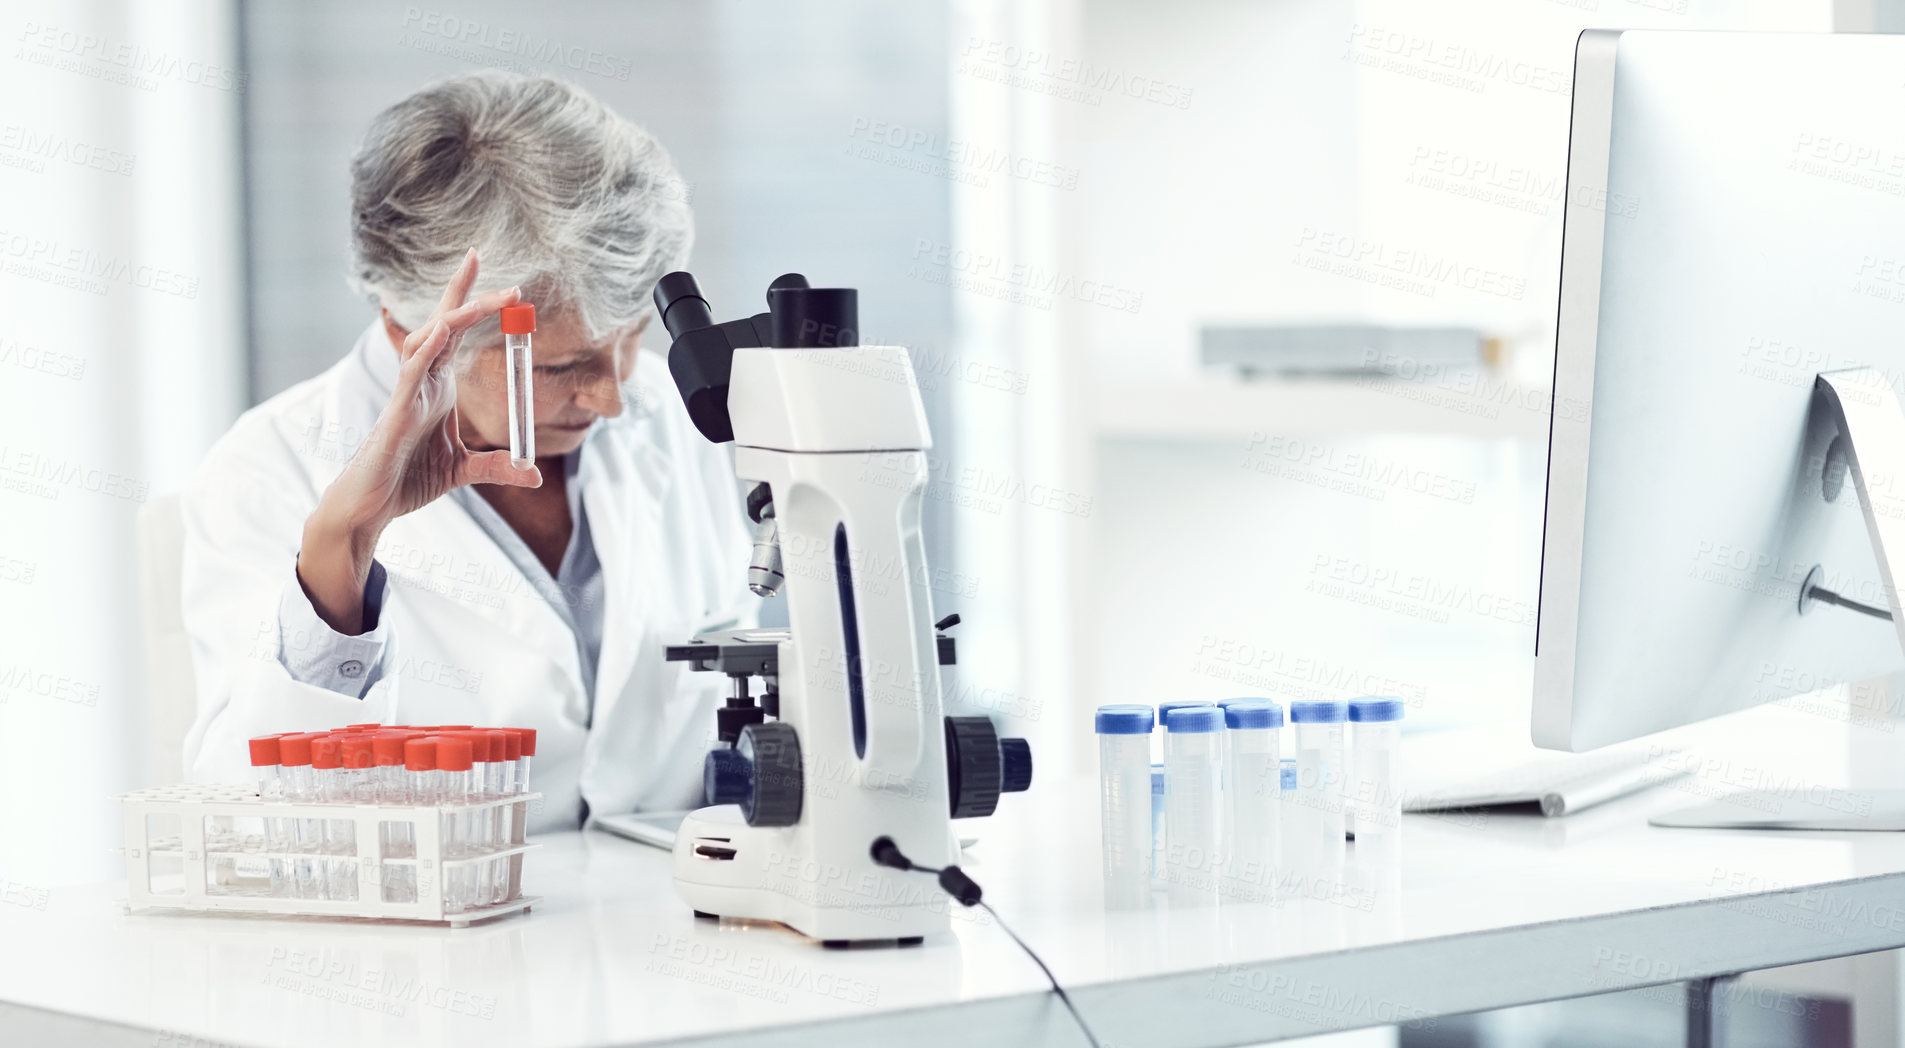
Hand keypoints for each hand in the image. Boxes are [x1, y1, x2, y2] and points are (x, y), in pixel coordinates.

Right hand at [297, 249, 538, 632]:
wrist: (372, 507)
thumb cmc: (406, 480)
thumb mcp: (462, 471)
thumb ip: (497, 466)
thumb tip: (535, 474)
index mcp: (438, 388)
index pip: (456, 335)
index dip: (474, 305)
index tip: (501, 282)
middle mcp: (423, 382)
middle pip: (443, 325)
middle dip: (462, 291)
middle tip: (478, 254)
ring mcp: (408, 394)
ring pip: (428, 341)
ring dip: (454, 315)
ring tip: (478, 292)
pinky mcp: (396, 413)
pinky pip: (411, 375)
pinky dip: (426, 351)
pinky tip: (441, 332)